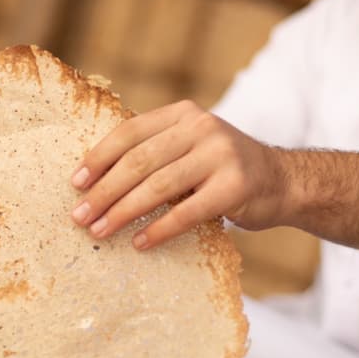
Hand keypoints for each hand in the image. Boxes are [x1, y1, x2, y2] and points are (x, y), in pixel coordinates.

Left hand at [69, 100, 285, 248]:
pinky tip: (140, 244)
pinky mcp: (235, 186)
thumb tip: (94, 182)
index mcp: (183, 114)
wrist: (283, 181)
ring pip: (158, 186)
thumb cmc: (223, 169)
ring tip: (100, 232)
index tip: (75, 183)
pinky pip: (187, 212)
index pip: (130, 132)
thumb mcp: (191, 146)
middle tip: (79, 216)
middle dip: (104, 191)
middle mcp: (202, 127)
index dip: (99, 157)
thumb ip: (156, 152)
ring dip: (123, 212)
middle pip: (139, 161)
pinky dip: (159, 230)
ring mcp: (221, 155)